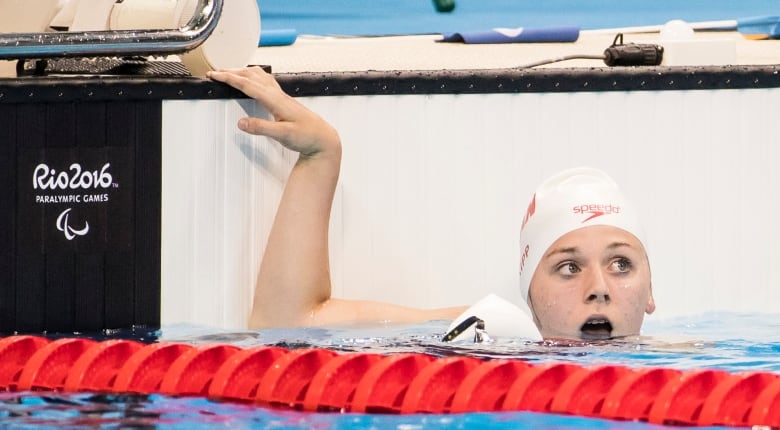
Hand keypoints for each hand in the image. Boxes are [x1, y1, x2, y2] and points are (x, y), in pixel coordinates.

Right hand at [207, 67, 340, 158]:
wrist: (323, 139)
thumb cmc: (306, 137)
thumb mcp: (283, 135)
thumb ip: (261, 128)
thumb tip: (240, 123)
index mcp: (275, 100)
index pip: (248, 84)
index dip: (229, 78)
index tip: (214, 74)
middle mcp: (278, 95)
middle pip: (251, 76)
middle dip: (231, 72)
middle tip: (214, 73)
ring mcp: (281, 96)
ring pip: (259, 76)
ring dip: (242, 72)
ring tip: (228, 72)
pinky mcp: (284, 101)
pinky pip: (265, 82)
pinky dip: (253, 77)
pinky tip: (252, 80)